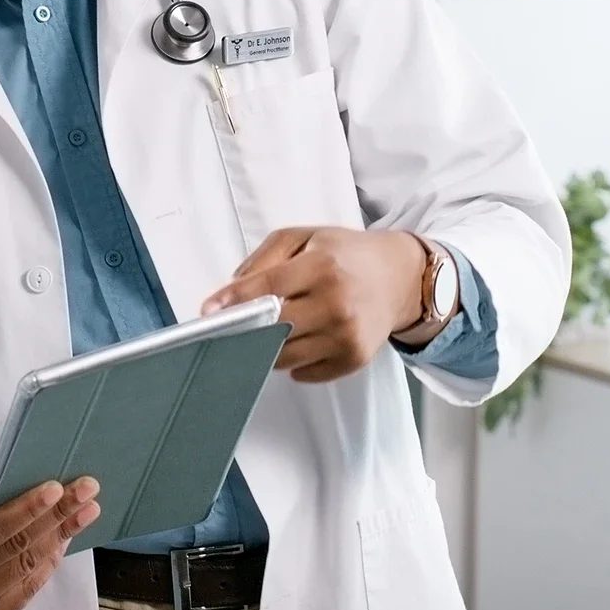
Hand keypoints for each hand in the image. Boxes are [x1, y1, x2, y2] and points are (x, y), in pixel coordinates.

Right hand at [0, 474, 99, 609]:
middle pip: (16, 549)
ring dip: (61, 537)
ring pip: (27, 569)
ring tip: (85, 511)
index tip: (56, 487)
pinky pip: (25, 590)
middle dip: (56, 517)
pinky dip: (48, 563)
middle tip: (87, 489)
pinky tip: (62, 538)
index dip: (25, 510)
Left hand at [200, 226, 427, 382]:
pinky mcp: (354, 358)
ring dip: (267, 347)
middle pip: (273, 329)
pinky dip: (294, 363)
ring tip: (270, 331)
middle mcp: (336, 303)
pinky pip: (305, 372)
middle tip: (233, 327)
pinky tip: (300, 341)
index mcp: (322, 266)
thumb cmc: (345, 255)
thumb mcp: (304, 237)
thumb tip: (231, 289)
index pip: (268, 288)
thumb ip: (264, 258)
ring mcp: (347, 335)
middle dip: (246, 330)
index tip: (209, 310)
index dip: (235, 300)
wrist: (400, 277)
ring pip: (285, 357)